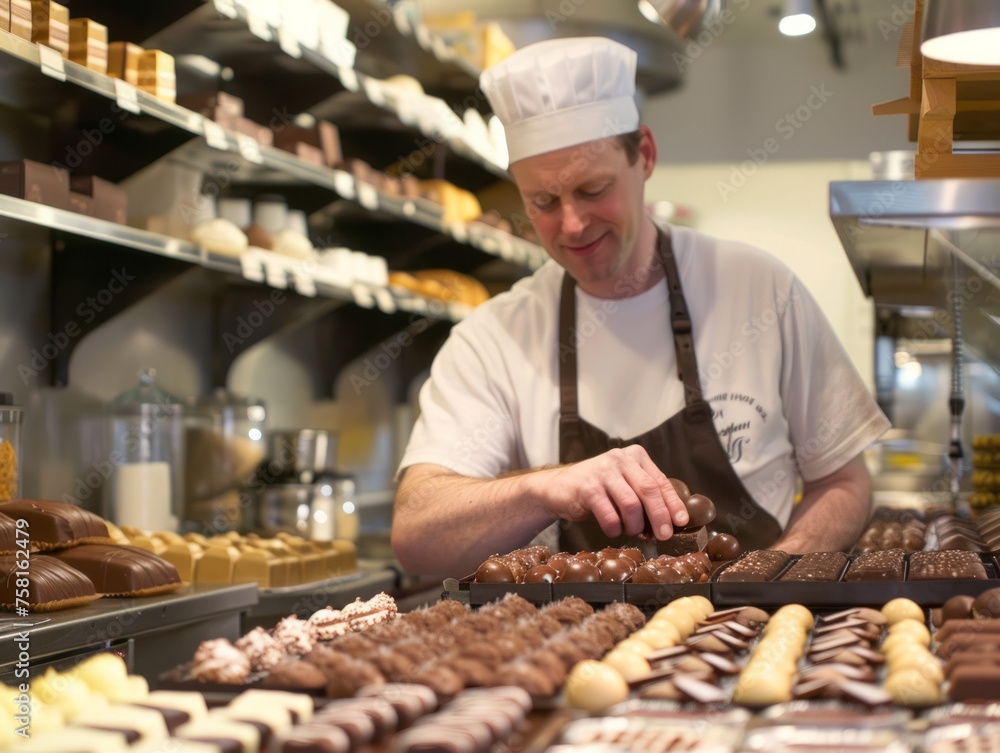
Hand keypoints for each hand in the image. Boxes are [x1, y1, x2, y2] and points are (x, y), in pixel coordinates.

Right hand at [540, 446, 688, 538]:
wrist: (558, 488)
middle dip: (660, 517)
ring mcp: (602, 472)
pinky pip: (610, 515)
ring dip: (634, 525)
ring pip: (631, 504)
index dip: (673, 504)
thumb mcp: (623, 483)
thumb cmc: (596, 489)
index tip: (681, 521)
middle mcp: (619, 459)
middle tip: (664, 535)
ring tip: (631, 531)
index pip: (660, 482)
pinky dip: (615, 528)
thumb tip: (671, 519)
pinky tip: (613, 530)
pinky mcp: (587, 488)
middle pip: (649, 491)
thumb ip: (644, 493)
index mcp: (634, 456)